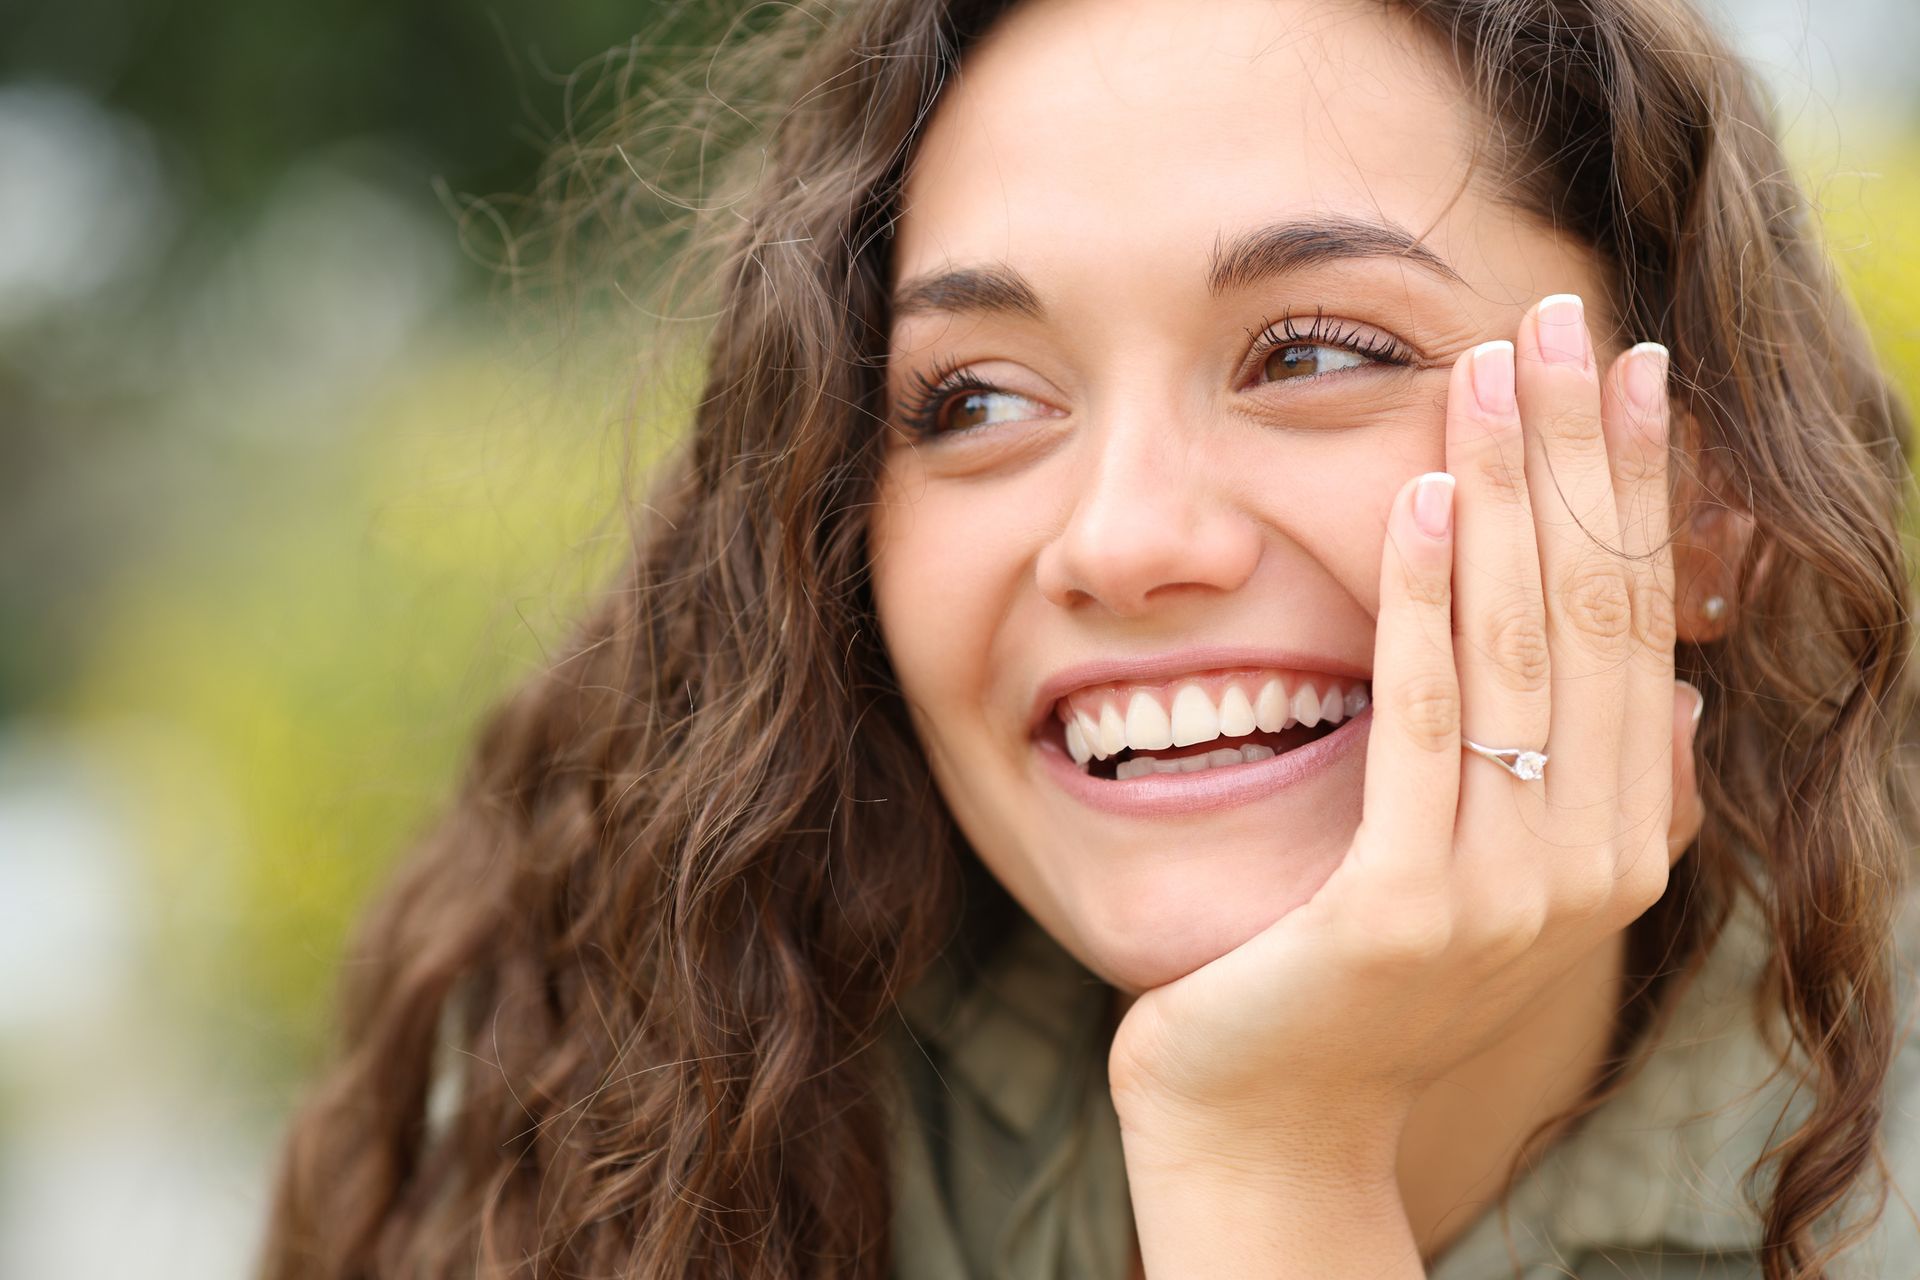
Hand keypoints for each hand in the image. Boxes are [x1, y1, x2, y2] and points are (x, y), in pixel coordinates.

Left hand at [1107, 295, 1704, 1167]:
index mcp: (1621, 842)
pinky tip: (1424, 503)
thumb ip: (1598, 794)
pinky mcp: (1403, 910)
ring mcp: (1505, 895)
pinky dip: (1425, 609)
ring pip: (1518, 655)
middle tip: (1565, 318)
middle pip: (1592, 618)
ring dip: (1509, 498)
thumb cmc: (1367, 986)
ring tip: (1497, 370)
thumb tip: (1666, 683)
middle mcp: (1588, 867)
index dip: (1637, 489)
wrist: (1272, 1120)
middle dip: (1581, 458)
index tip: (1628, 367)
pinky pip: (1422, 727)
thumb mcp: (1500, 885)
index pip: (1635, 625)